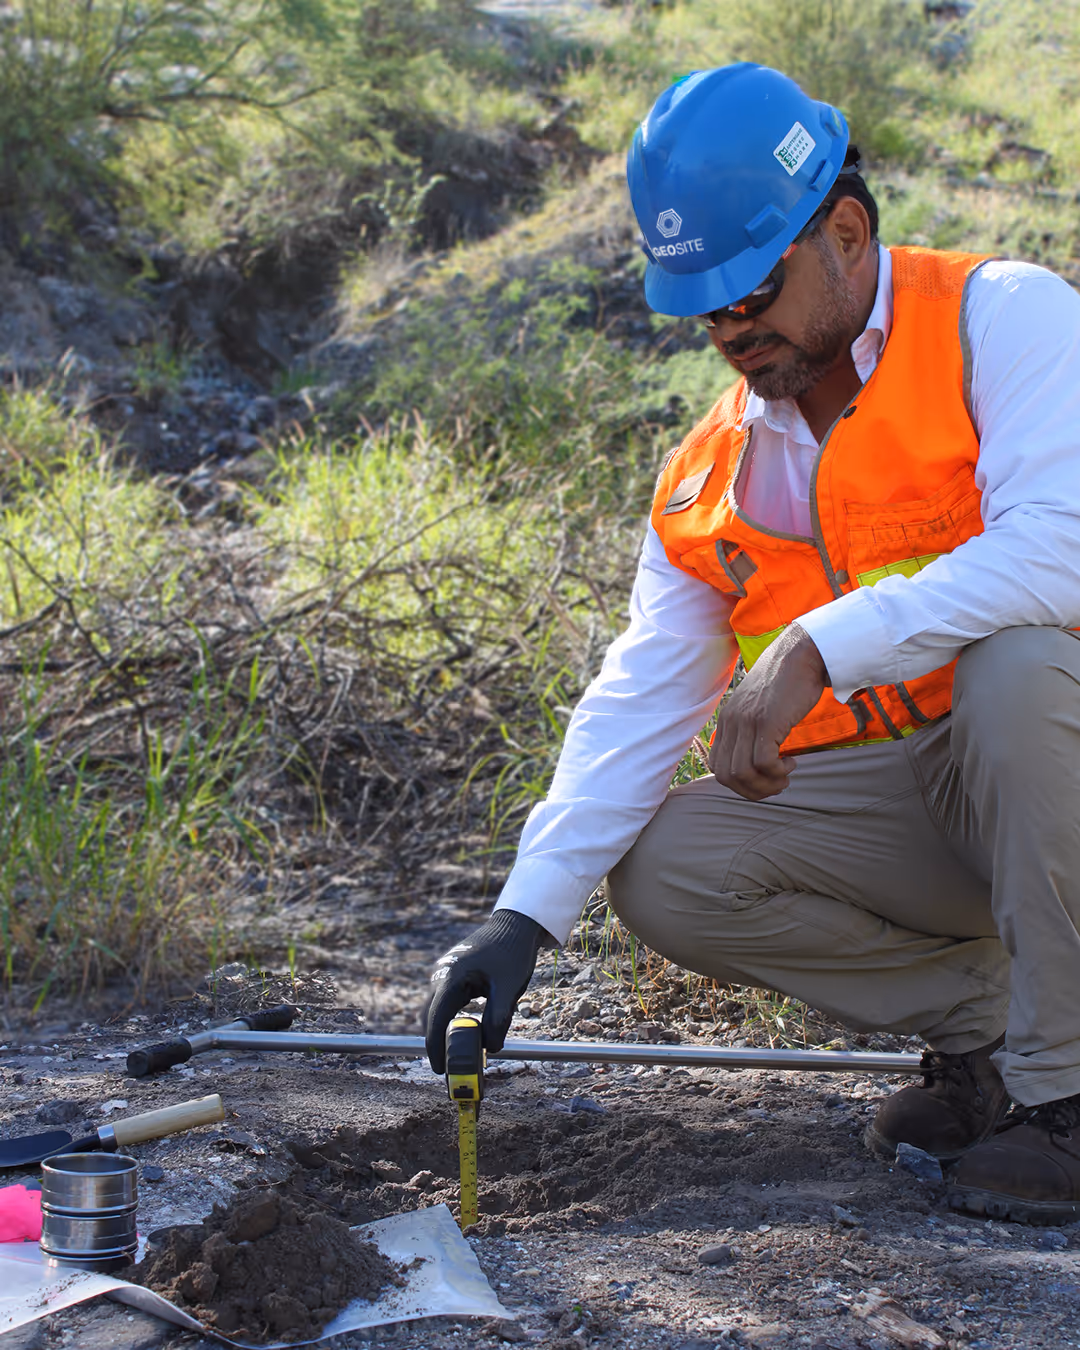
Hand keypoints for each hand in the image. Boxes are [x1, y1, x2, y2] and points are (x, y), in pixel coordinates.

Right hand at [424, 909, 551, 1072]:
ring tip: (459, 1051)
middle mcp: (442, 974)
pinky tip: (465, 1029)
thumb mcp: (509, 987)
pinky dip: (451, 1018)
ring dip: (445, 1029)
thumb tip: (490, 1048)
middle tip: (451, 1066)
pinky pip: (446, 1001)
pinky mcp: (452, 973)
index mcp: (452, 976)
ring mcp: (445, 972)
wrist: (514, 924)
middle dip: (438, 1042)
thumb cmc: (512, 952)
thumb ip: (498, 1018)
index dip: (436, 1046)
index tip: (440, 1069)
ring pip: (437, 1009)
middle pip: (431, 1016)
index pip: (436, 1018)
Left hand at [709, 622, 827, 800]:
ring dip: (766, 785)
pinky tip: (792, 763)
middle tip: (776, 784)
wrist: (802, 653)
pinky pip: (763, 762)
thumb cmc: (787, 682)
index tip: (762, 779)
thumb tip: (755, 759)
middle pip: (726, 776)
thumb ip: (750, 727)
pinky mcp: (767, 721)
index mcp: (726, 720)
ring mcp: (747, 721)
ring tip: (785, 776)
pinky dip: (777, 772)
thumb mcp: (759, 705)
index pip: (717, 767)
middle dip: (751, 791)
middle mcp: (731, 721)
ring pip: (743, 773)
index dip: (738, 783)